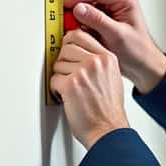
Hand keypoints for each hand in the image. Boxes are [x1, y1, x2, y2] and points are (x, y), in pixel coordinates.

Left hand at [49, 29, 130, 149]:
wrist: (107, 130)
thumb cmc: (108, 110)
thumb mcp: (112, 77)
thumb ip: (98, 61)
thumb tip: (80, 51)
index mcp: (107, 58)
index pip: (81, 35)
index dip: (69, 42)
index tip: (66, 48)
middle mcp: (96, 62)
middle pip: (66, 48)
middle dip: (63, 62)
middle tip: (67, 74)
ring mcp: (83, 72)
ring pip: (58, 64)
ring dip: (60, 77)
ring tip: (70, 89)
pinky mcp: (70, 85)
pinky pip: (53, 79)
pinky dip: (55, 89)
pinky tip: (65, 96)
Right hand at [63, 0, 165, 93]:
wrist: (143, 67)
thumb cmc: (139, 51)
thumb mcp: (117, 35)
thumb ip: (98, 20)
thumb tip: (79, 8)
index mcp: (125, 0)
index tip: (65, 5)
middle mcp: (117, 4)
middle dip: (77, 10)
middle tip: (65, 20)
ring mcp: (110, 13)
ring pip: (87, 10)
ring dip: (78, 20)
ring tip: (73, 30)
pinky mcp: (104, 23)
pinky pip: (88, 20)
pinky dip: (82, 27)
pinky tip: (80, 35)